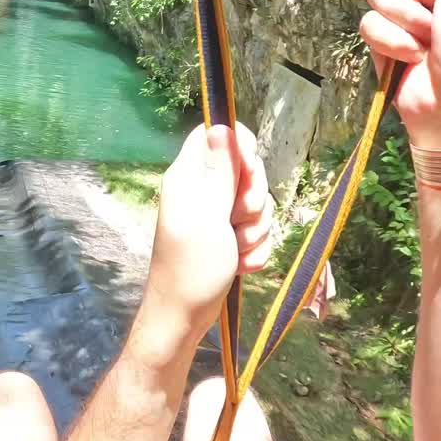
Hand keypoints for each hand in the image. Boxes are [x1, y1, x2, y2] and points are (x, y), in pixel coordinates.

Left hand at [145, 122, 271, 333]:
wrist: (184, 317)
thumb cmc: (191, 267)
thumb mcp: (208, 214)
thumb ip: (218, 170)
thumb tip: (218, 123)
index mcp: (188, 176)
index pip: (217, 134)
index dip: (240, 147)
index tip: (248, 173)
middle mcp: (202, 191)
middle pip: (246, 169)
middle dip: (254, 199)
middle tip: (237, 220)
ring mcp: (216, 216)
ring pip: (257, 204)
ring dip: (255, 231)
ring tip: (235, 250)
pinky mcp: (228, 239)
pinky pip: (257, 232)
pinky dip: (254, 251)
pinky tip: (240, 266)